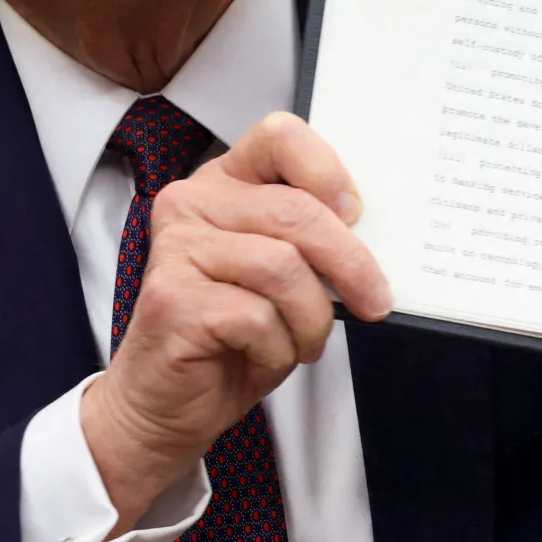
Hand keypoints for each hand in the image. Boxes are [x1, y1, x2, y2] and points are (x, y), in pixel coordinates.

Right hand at [81, 112, 390, 533]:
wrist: (167, 405)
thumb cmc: (231, 339)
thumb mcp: (282, 277)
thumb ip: (308, 242)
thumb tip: (370, 235)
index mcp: (223, 184)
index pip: (280, 136)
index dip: (328, 172)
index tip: (356, 216)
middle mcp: (191, 204)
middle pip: (296, 212)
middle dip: (349, 264)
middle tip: (374, 301)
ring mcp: (176, 249)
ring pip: (283, 268)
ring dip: (311, 319)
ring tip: (302, 342)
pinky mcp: (172, 298)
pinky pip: (257, 317)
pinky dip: (279, 349)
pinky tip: (262, 357)